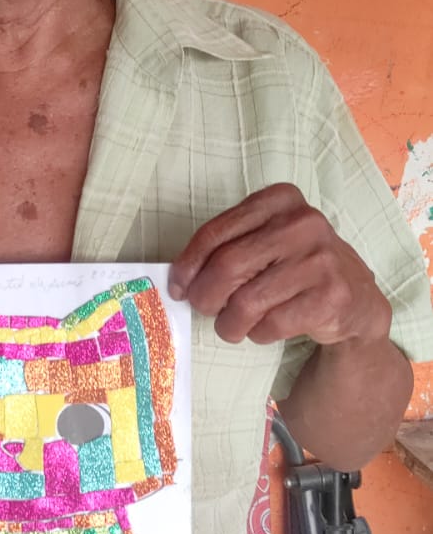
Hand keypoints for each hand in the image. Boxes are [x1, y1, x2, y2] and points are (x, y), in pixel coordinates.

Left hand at [167, 183, 390, 346]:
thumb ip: (228, 248)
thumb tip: (180, 279)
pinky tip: (268, 328)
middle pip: (227, 267)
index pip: (216, 232)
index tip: (178, 286)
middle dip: (205, 297)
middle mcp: (303, 223)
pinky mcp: (331, 297)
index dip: (188, 264)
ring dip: (230, 324)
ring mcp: (321, 259)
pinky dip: (259, 334)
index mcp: (280, 199)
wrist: (354, 300)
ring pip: (245, 302)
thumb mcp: (266, 242)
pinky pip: (271, 325)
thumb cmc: (296, 269)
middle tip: (205, 309)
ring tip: (234, 326)